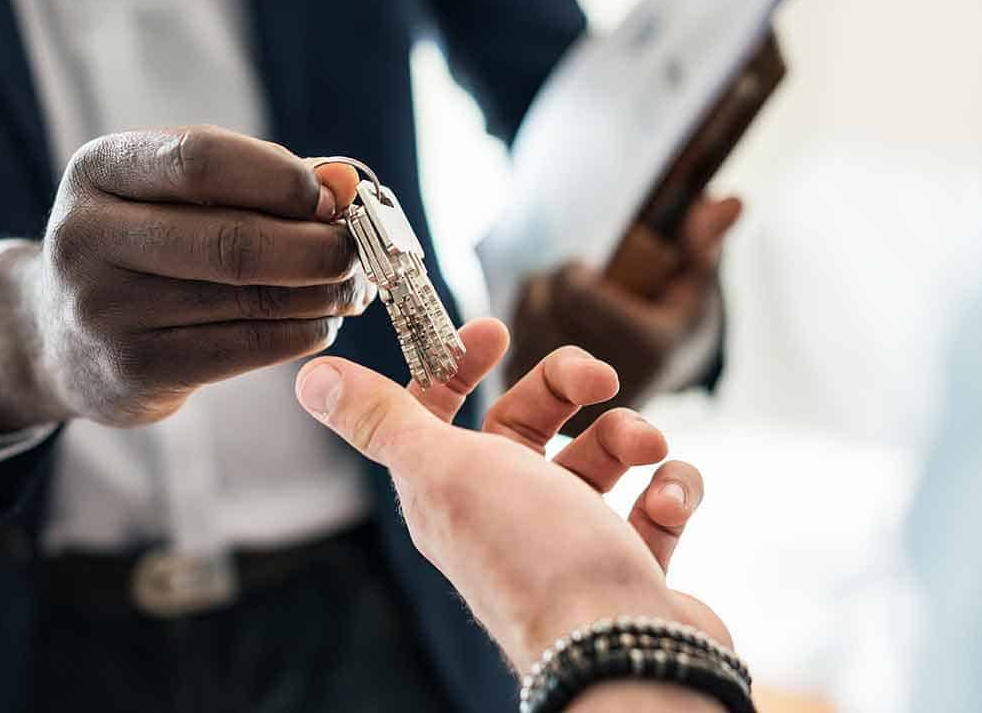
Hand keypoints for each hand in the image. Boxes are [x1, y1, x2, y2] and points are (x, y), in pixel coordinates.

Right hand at [0, 126, 371, 429]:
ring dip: (320, 293)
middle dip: (317, 247)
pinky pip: (245, 347)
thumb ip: (260, 178)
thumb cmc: (146, 245)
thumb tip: (343, 183)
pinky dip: (301, 332)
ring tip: (350, 286)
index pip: (202, 159)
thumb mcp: (176, 194)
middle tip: (357, 251)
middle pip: (233, 240)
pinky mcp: (134, 369)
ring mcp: (105, 310)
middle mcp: (87, 237)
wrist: (59, 336)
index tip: (332, 197)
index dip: (282, 178)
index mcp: (98, 170)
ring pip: (249, 299)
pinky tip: (321, 321)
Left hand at [294, 318, 730, 672]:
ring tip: (647, 448)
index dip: (458, 366)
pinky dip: (671, 489)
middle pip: (528, 423)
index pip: (439, 413)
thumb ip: (382, 420)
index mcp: (450, 491)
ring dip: (628, 435)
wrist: (621, 649)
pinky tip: (669, 498)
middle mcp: (505, 515)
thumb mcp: (443, 470)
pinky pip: (654, 504)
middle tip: (601, 380)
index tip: (495, 332)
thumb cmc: (533, 556)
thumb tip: (311, 377)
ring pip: (599, 457)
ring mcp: (570, 542)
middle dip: (566, 387)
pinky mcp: (628, 564)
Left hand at [508, 197, 740, 431]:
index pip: (575, 289)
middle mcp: (609, 384)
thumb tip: (731, 200)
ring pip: (520, 324)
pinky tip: (545, 332)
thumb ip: (705, 241)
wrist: (654, 390)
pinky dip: (520, 331)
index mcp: (647, 348)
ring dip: (533, 303)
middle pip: (544, 303)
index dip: (573, 271)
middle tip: (571, 284)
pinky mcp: (540, 414)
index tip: (586, 270)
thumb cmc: (675, 321)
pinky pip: (509, 351)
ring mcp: (569, 403)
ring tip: (561, 307)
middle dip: (551, 283)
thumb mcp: (695, 284)